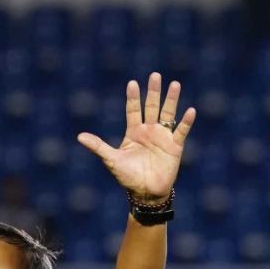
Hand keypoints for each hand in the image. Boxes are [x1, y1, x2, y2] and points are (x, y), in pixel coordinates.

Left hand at [76, 72, 194, 200]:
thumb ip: (98, 146)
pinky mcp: (175, 147)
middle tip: (155, 75)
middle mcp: (149, 131)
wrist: (146, 192)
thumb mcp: (112, 160)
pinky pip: (181, 131)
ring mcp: (163, 137)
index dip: (133, 97)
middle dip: (153, 92)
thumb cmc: (128, 177)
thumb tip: (79, 136)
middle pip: (152, 107)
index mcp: (134, 132)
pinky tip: (190, 111)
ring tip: (175, 84)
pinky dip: (186, 122)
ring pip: (168, 114)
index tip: (132, 83)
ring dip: (171, 100)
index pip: (133, 110)